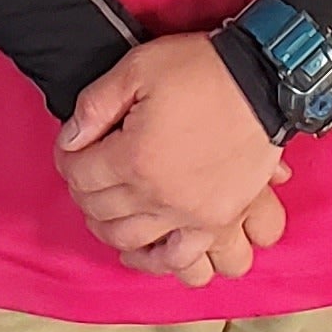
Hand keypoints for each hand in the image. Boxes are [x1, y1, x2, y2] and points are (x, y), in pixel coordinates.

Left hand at [60, 34, 287, 270]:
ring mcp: (190, 215)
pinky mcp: (218, 222)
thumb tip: (70, 138)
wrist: (263, 82)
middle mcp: (158, 196)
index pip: (80, 174)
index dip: (67, 159)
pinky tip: (149, 250)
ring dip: (112, 232)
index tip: (72, 149)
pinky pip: (185, 262)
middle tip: (88, 176)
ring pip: (134, 243)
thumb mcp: (138, 68)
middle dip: (85, 194)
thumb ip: (95, 105)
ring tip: (111, 214)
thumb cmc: (203, 70)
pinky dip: (160, 263)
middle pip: (101, 212)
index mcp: (134, 157)